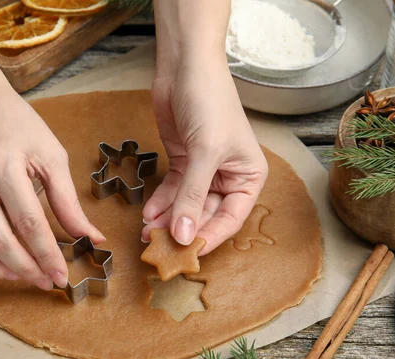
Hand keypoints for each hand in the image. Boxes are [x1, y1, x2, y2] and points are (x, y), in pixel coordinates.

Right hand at [0, 84, 104, 288]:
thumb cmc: (16, 123)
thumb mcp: (50, 154)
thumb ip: (67, 199)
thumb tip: (90, 236)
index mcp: (6, 165)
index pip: (30, 223)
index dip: (48, 254)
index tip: (63, 276)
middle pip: (1, 239)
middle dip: (28, 268)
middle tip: (48, 282)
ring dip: (0, 270)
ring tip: (25, 278)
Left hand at [142, 60, 267, 254]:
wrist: (186, 68)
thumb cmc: (210, 103)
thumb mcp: (204, 152)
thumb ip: (193, 196)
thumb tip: (185, 236)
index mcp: (248, 176)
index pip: (230, 218)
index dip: (209, 237)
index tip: (187, 253)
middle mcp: (228, 177)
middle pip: (204, 214)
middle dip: (182, 229)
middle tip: (158, 246)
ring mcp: (203, 171)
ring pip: (185, 205)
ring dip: (166, 219)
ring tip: (146, 233)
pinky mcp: (182, 162)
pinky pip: (172, 191)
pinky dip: (160, 203)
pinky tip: (147, 214)